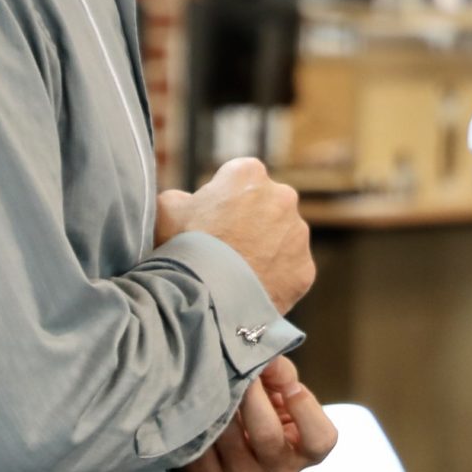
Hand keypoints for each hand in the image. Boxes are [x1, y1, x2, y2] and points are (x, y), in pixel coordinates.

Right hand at [155, 158, 314, 311]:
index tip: (210, 221)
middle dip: (250, 223)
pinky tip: (252, 289)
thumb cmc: (181, 248)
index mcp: (249, 173)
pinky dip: (275, 279)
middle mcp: (283, 196)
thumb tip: (187, 202)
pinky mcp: (305, 267)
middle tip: (225, 248)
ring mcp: (298, 234)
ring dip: (266, 250)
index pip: (239, 179)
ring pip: (282, 239)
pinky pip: (290, 271)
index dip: (222, 200)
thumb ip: (181, 198)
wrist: (204, 298)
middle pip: (266, 207)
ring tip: (237, 273)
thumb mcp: (165, 209)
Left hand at [178, 356, 339, 471]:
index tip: (290, 384)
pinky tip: (202, 405)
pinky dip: (201, 421)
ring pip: (229, 439)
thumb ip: (281, 372)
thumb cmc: (270, 407)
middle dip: (253, 396)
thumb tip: (264, 360)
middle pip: (267, 435)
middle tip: (242, 372)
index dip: (304, 407)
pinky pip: (202, 448)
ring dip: (222, 404)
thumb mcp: (284, 388)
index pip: (319, 439)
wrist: (236, 432)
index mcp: (307, 452)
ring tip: (218, 382)